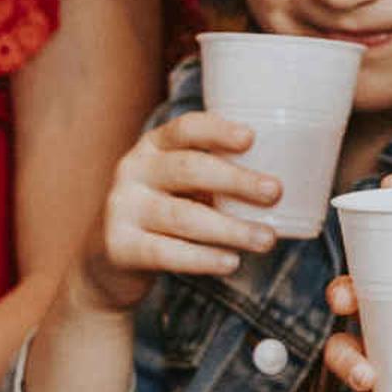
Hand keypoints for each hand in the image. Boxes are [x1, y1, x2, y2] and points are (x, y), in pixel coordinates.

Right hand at [69, 111, 284, 312]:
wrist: (108, 262)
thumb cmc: (162, 216)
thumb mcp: (179, 187)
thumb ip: (213, 179)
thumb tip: (283, 184)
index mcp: (152, 148)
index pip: (183, 129)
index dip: (217, 130)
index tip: (251, 138)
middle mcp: (132, 171)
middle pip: (187, 169)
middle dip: (235, 180)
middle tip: (274, 192)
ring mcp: (122, 208)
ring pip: (182, 215)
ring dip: (230, 228)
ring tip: (265, 239)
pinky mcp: (119, 246)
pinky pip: (166, 252)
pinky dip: (203, 258)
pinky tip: (230, 262)